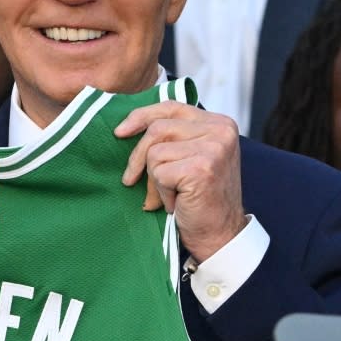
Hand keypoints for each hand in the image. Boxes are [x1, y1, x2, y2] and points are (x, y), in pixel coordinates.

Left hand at [115, 100, 246, 262]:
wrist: (220, 234)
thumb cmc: (202, 199)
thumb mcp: (191, 157)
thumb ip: (173, 137)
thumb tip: (127, 127)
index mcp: (219, 123)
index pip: (171, 107)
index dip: (142, 116)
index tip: (121, 131)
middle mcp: (220, 130)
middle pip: (157, 128)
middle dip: (139, 157)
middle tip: (133, 180)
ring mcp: (213, 147)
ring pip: (155, 152)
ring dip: (154, 180)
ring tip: (170, 195)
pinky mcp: (202, 167)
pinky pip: (159, 172)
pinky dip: (161, 192)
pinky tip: (177, 202)